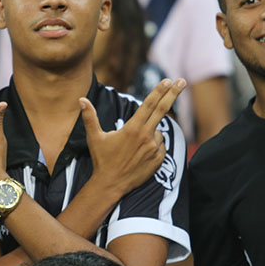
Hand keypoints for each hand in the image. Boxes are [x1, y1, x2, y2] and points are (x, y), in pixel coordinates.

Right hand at [80, 78, 185, 194]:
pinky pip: (160, 145)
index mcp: (133, 128)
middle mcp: (146, 136)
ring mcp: (154, 149)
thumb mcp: (94, 137)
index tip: (168, 80)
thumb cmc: (102, 160)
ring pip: (158, 131)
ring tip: (134, 145)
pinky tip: (140, 152)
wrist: (111, 185)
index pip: (149, 104)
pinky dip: (154, 144)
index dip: (159, 91)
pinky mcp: (159, 160)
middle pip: (163, 110)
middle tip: (182, 81)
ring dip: (151, 131)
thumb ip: (90, 117)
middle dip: (174, 94)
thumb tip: (81, 99)